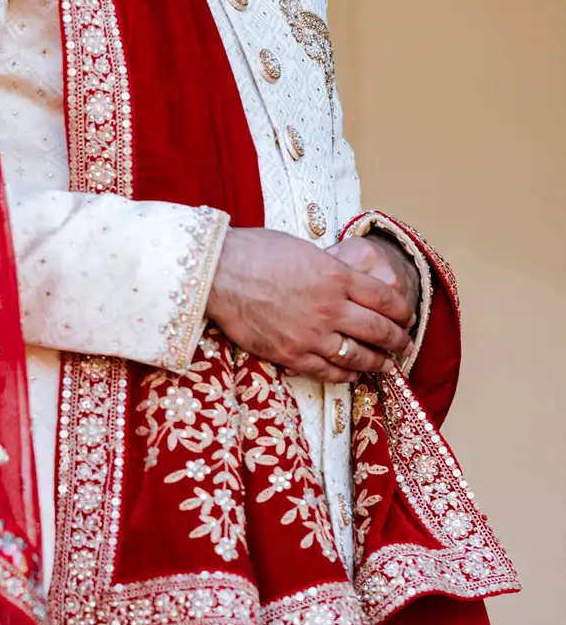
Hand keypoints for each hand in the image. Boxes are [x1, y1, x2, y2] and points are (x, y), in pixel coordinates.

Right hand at [205, 226, 416, 381]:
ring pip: (359, 355)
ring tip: (387, 365)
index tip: (406, 316)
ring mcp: (312, 334)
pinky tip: (353, 374)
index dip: (402, 311)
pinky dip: (346, 374)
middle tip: (405, 344)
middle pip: (379, 330)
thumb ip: (331, 269)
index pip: (386, 299)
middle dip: (398, 340)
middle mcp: (331, 307)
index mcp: (337, 276)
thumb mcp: (304, 250)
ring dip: (378, 362)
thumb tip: (347, 280)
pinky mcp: (291, 354)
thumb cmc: (255, 253)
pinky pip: (328, 371)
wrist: (218, 274)